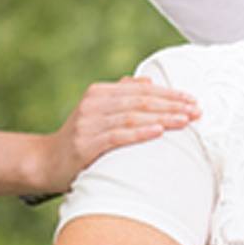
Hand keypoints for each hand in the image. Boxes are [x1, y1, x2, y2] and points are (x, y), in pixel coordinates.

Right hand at [35, 77, 199, 192]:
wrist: (47, 162)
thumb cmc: (81, 139)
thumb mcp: (99, 113)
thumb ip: (122, 96)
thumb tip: (148, 82)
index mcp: (100, 92)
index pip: (142, 89)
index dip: (169, 94)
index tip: (193, 100)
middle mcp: (94, 103)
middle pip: (141, 101)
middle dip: (172, 105)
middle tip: (196, 111)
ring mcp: (88, 123)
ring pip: (133, 116)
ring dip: (162, 118)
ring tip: (185, 121)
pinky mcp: (85, 144)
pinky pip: (118, 136)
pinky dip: (140, 132)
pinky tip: (159, 131)